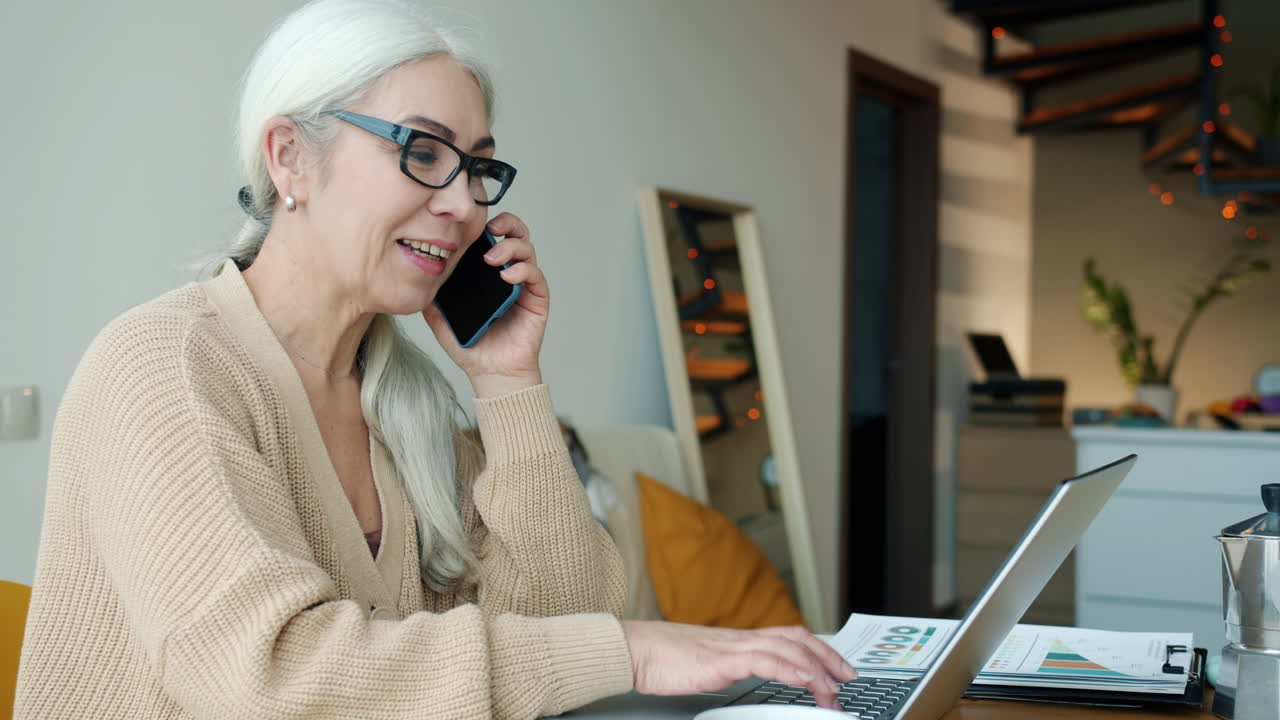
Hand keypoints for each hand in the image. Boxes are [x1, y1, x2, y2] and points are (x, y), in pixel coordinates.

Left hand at [423, 213, 547, 396]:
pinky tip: (507, 276)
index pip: (491, 235)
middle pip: (515, 233)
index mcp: (486, 270)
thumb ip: (430, 295)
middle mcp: (508, 271)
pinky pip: (536, 275)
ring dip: (511, 247)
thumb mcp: (439, 316)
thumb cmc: (470, 344)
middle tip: (491, 229)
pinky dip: (523, 269)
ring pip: (527, 248)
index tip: (469, 223)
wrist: (490, 371)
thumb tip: (414, 275)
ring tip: (493, 259)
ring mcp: (524, 284)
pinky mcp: (537, 298)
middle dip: (506, 223)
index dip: (485, 223)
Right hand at [621, 620, 856, 710]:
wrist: (634, 650)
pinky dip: (789, 670)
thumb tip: (750, 677)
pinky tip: (803, 681)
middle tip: (849, 678)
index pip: (789, 636)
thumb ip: (731, 667)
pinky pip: (763, 661)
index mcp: (740, 640)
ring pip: (786, 648)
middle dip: (828, 658)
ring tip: (832, 690)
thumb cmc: (664, 659)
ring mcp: (732, 647)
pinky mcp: (720, 661)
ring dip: (815, 669)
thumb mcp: (708, 663)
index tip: (838, 668)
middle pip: (796, 638)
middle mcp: (741, 639)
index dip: (818, 649)